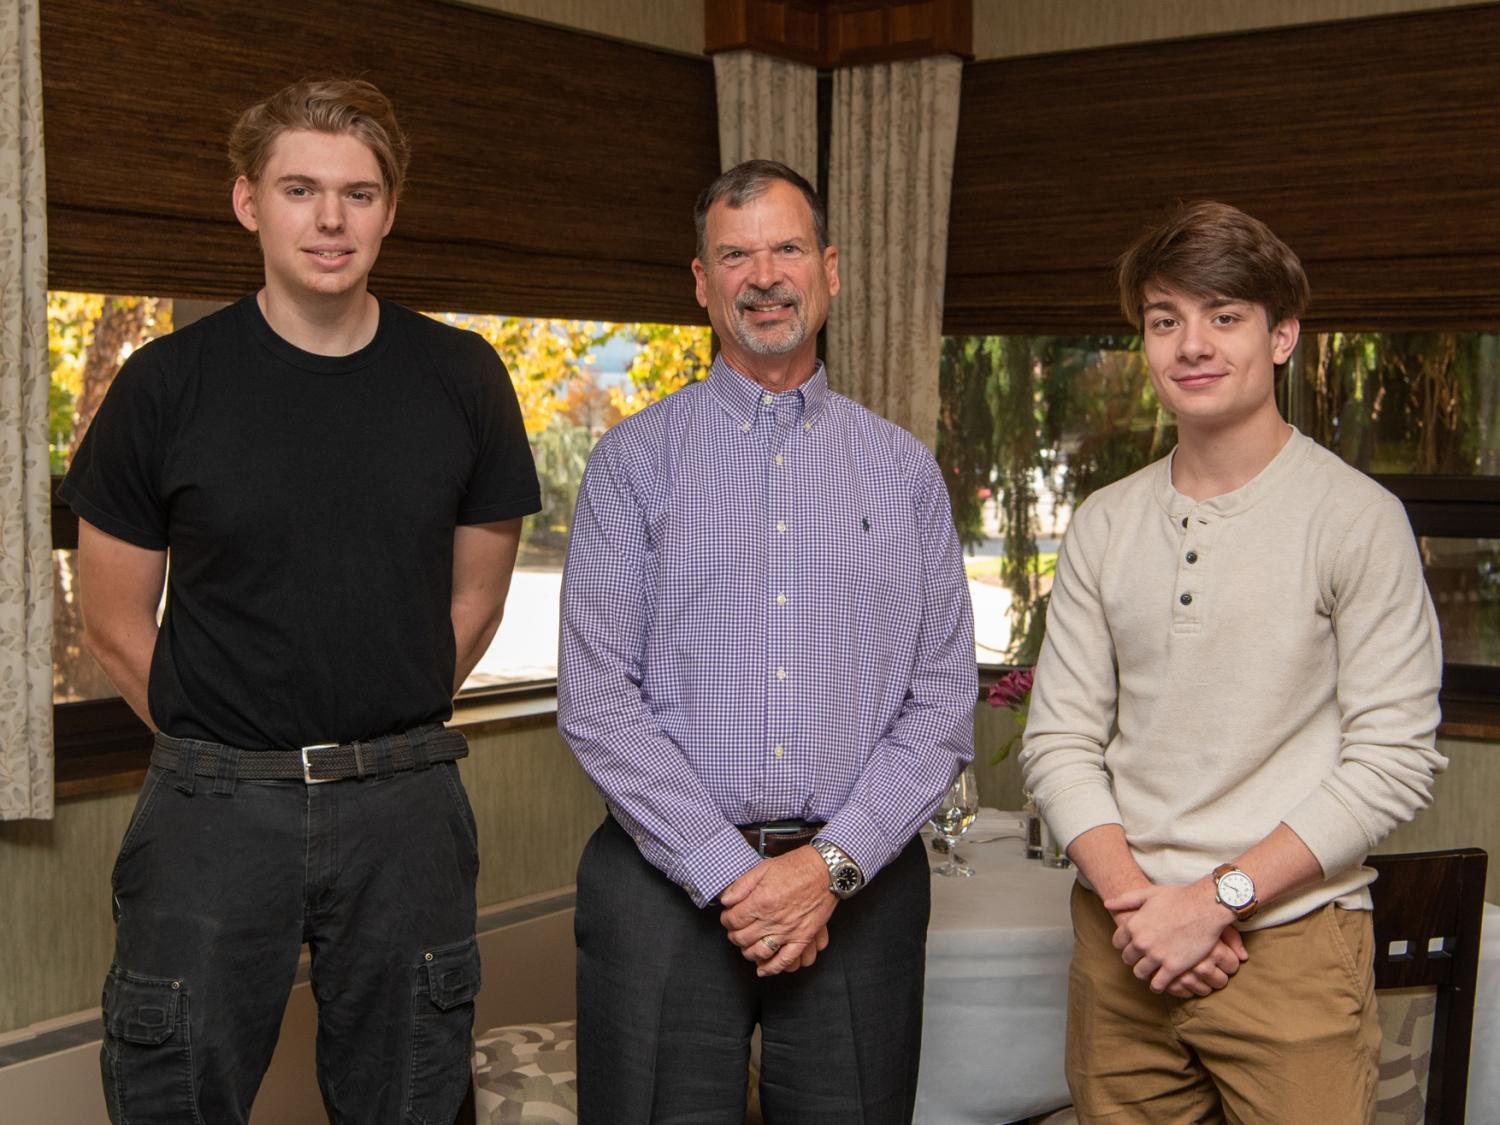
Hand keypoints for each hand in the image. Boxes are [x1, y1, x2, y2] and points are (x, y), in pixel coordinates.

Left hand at [719, 848, 837, 975]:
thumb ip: (742, 885)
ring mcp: (788, 931)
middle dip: (734, 934)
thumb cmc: (797, 867)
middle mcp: (772, 919)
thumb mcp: (764, 868)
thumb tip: (725, 900)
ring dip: (747, 952)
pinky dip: (771, 968)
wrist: (826, 870)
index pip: (733, 920)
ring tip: (747, 944)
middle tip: (736, 929)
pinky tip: (762, 969)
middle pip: (742, 938)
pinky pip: (784, 960)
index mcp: (761, 901)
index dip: (726, 919)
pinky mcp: (802, 938)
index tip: (728, 916)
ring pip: (759, 952)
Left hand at [1104, 881, 1236, 992]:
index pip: (1117, 943)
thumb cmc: (1179, 897)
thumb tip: (1107, 904)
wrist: (1206, 907)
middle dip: (1134, 959)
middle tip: (1143, 958)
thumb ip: (1125, 900)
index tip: (1132, 946)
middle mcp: (1141, 942)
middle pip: (1128, 959)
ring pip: (1140, 973)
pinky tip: (1161, 982)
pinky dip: (1157, 986)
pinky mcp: (1173, 967)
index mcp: (1133, 925)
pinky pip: (1158, 984)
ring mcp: (1157, 956)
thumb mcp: (1149, 893)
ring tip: (1151, 971)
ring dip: (1144, 973)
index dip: (1124, 944)